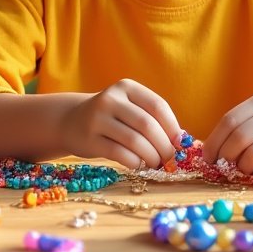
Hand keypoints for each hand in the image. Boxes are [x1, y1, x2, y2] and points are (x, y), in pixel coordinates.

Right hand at [58, 79, 181, 169]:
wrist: (71, 120)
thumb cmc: (111, 117)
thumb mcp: (129, 107)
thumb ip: (151, 118)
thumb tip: (182, 141)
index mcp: (126, 87)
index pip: (157, 106)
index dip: (172, 126)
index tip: (180, 143)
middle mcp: (111, 99)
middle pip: (147, 125)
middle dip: (164, 146)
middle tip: (169, 159)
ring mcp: (97, 118)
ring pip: (135, 141)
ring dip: (151, 156)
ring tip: (155, 163)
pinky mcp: (89, 139)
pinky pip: (119, 154)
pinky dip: (135, 162)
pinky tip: (138, 165)